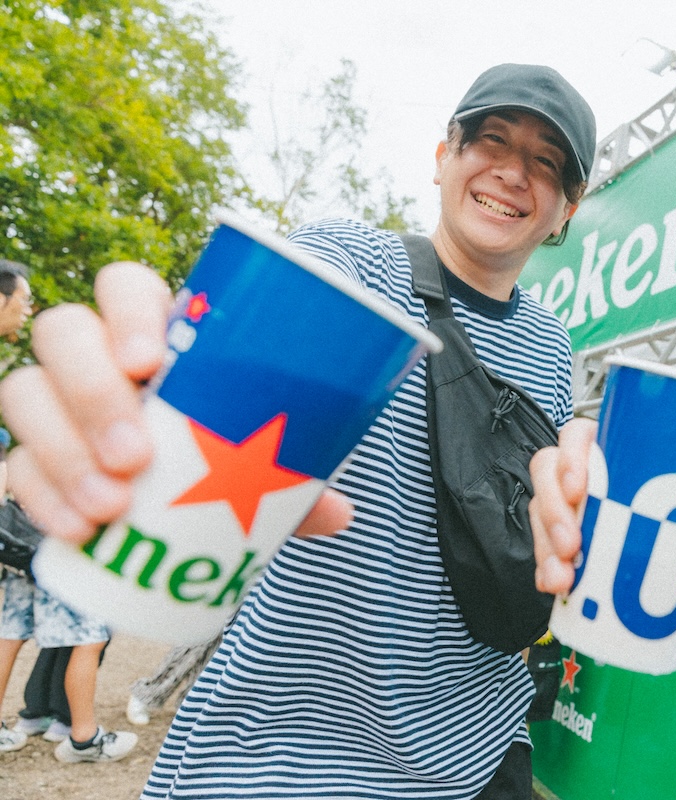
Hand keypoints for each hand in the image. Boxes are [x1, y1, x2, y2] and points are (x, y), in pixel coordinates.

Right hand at [0, 261, 350, 543]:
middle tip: (136, 456)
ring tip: (112, 505)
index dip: (128, 311)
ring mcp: (55, 401)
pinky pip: (15, 464)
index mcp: (158, 331)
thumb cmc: (225, 451)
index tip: (149, 362)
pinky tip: (78, 529)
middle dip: (92, 392)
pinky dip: (42, 496)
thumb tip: (340, 511)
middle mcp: (96, 354)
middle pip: (64, 333)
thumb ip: (295, 477)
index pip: (126, 285)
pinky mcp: (34, 454)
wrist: (179, 498)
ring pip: (24, 392)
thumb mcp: (262, 458)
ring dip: (63, 450)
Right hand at [528, 417, 675, 595]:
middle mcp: (577, 469)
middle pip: (547, 475)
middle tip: (572, 545)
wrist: (658, 530)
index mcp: (605, 447)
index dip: (569, 457)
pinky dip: (545, 570)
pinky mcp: (555, 535)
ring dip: (546, 547)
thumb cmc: (668, 499)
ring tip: (564, 577)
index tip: (578, 486)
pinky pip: (541, 548)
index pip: (574, 436)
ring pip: (539, 513)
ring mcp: (562, 501)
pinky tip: (554, 587)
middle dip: (555, 511)